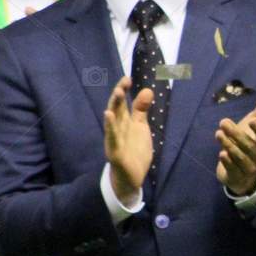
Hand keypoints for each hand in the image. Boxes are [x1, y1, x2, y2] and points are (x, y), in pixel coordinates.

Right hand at [104, 78, 154, 203]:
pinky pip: (112, 138)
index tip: (127, 77)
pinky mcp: (115, 152)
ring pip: (113, 121)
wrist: (130, 177)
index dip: (123, 90)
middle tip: (123, 82)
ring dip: (114, 107)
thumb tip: (147, 89)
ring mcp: (114, 140)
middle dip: (119, 95)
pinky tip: (108, 116)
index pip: (122, 103)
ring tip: (118, 93)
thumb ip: (141, 110)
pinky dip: (110, 127)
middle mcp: (117, 128)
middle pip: (116, 108)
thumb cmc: (134, 150)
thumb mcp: (140, 127)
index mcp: (124, 122)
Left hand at [217, 86, 255, 195]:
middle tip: (223, 122)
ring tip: (219, 134)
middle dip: (236, 134)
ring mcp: (247, 167)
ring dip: (229, 146)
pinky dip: (228, 162)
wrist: (243, 171)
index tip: (252, 120)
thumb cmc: (249, 142)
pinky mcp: (236, 175)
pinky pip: (233, 169)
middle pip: (248, 146)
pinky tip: (221, 153)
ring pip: (240, 157)